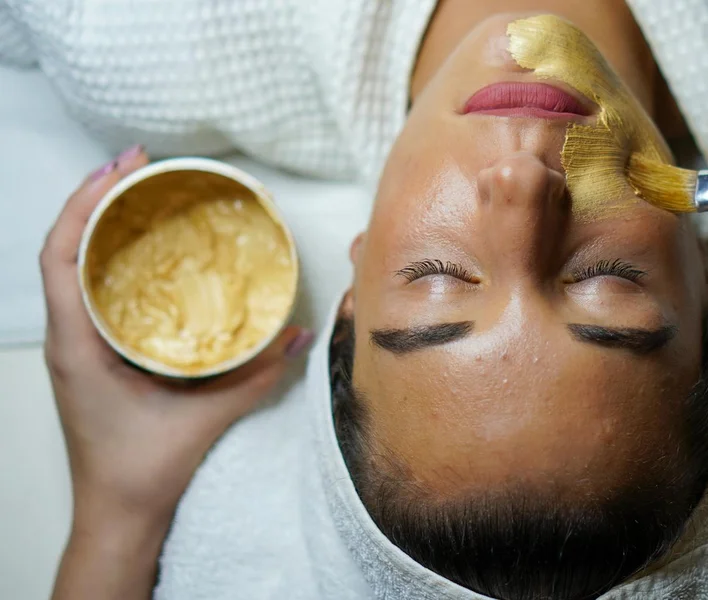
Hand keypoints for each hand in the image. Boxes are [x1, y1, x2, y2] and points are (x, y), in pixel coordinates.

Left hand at [41, 146, 313, 537]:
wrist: (117, 513)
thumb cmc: (141, 469)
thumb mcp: (205, 417)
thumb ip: (256, 375)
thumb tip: (298, 334)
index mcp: (77, 343)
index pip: (60, 255)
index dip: (84, 203)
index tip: (122, 168)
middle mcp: (67, 337)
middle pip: (63, 248)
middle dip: (94, 198)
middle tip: (139, 164)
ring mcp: (75, 345)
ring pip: (71, 267)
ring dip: (98, 224)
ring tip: (139, 192)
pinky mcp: (89, 354)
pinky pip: (89, 290)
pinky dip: (108, 257)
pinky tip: (141, 249)